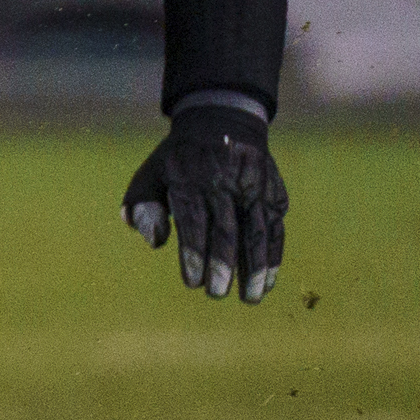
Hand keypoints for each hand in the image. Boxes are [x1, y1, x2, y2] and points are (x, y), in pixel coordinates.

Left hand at [124, 102, 286, 301]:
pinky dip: (274, 256)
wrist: (223, 122)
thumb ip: (142, 205)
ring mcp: (253, 187)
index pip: (193, 221)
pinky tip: (267, 281)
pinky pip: (276, 228)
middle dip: (222, 265)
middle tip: (215, 293)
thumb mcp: (150, 173)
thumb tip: (154, 241)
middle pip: (226, 229)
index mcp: (189, 178)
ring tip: (249, 297)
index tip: (192, 282)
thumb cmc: (178, 160)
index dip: (193, 253)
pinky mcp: (274, 193)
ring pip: (258, 231)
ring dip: (255, 267)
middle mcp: (224, 182)